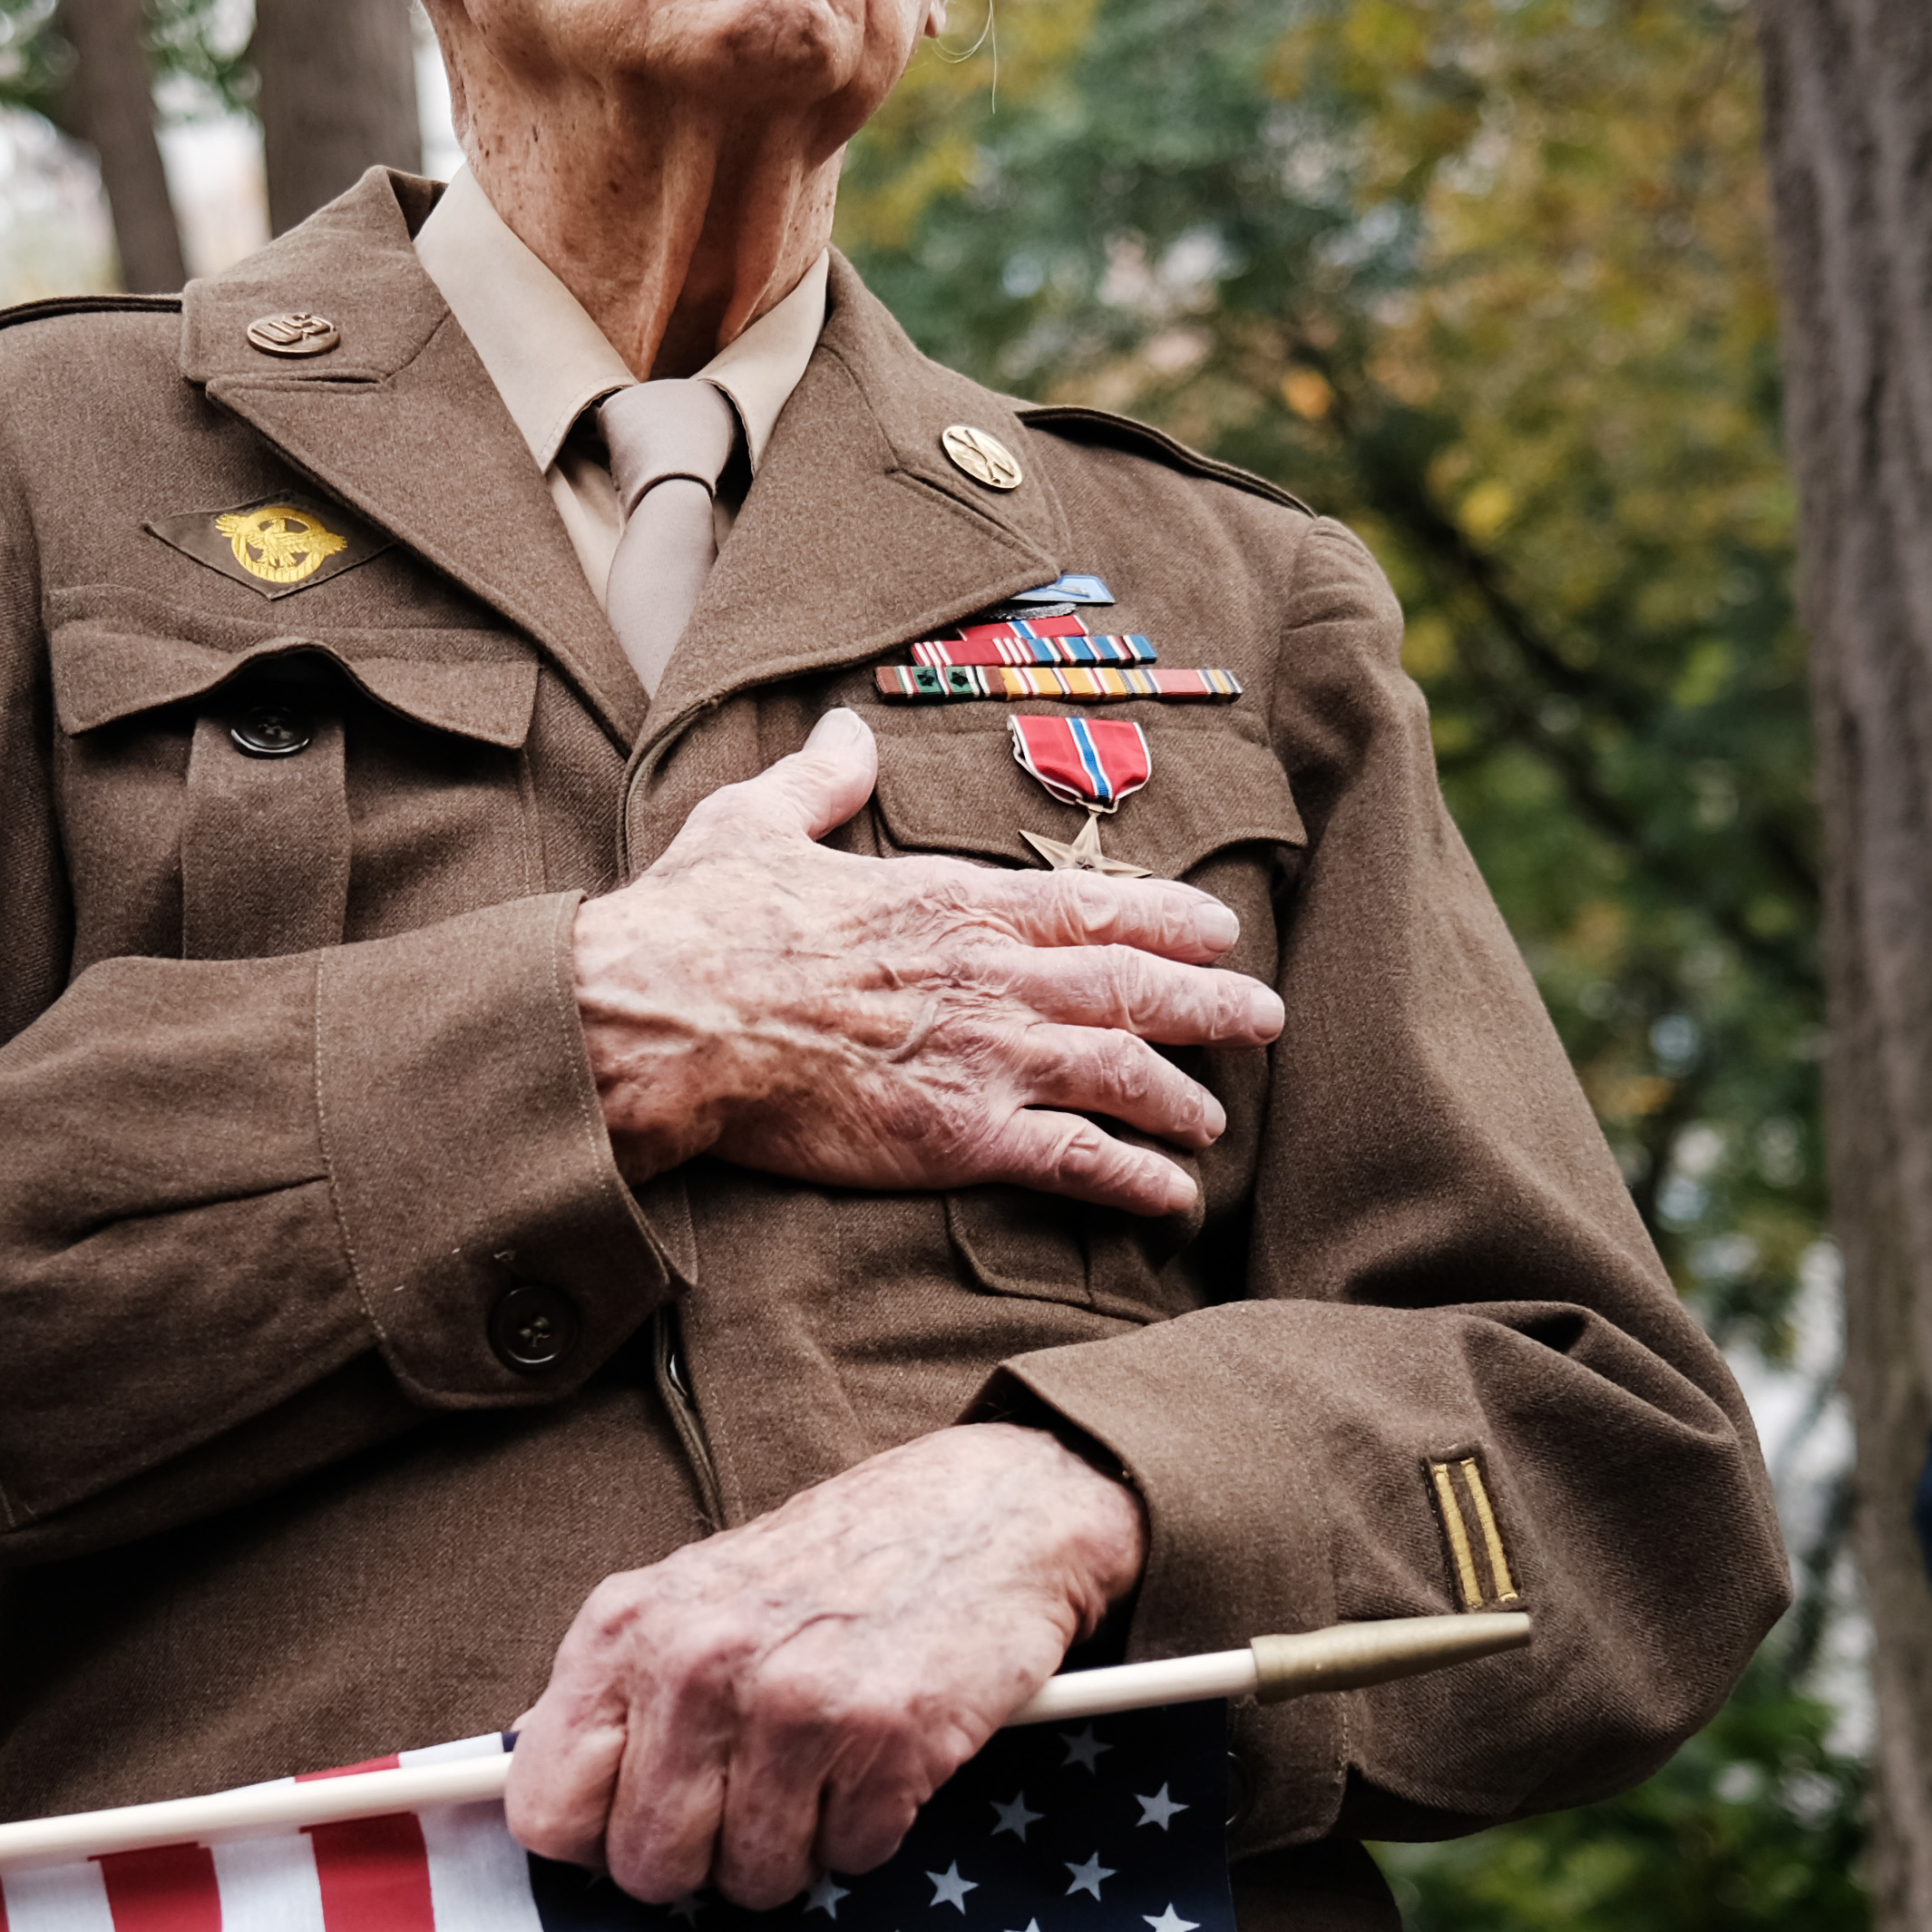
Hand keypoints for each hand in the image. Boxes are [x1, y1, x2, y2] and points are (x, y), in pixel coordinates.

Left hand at [506, 1421, 1144, 1907]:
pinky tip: (881, 1757)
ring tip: (823, 1765)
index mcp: (624, 1628)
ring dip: (795, 1847)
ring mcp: (791, 1703)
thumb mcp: (690, 1599)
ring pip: (753, 1879)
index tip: (640, 1821)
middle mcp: (695, 1664)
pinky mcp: (886, 1737)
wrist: (991, 1511)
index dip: (595, 1838)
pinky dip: (870, 1828)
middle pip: (648, 1867)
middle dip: (703, 1858)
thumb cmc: (833, 1566)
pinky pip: (851, 1858)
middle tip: (752, 1798)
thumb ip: (617, 1693)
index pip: (543, 1811)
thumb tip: (545, 1802)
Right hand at [567, 708, 1287, 1221]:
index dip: (1169, 919)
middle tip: (1265, 1016)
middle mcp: (992, 974)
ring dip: (1184, 1096)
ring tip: (1218, 1119)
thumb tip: (842, 731)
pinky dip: (1136, 1181)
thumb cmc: (702, 924)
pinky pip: (1078, 1160)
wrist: (666, 1018)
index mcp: (953, 900)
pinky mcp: (961, 1136)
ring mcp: (986, 1057)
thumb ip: (818, 782)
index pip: (1093, 906)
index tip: (1219, 929)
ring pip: (1124, 1072)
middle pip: (1134, 987)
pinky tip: (1173, 1199)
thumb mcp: (758, 824)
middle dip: (1212, 1003)